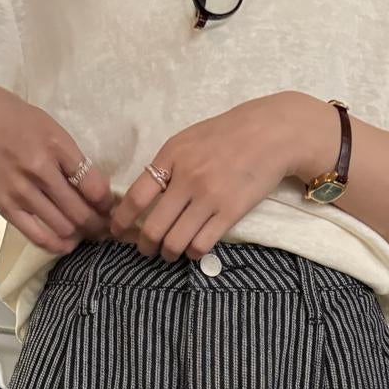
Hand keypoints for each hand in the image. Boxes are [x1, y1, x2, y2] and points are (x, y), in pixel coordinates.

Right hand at [0, 81, 114, 255]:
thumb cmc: (16, 121)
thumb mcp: (50, 128)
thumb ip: (73, 158)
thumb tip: (97, 192)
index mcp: (55, 145)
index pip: (93, 186)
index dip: (106, 203)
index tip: (108, 207)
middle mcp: (39, 169)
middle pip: (80, 212)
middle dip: (97, 224)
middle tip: (103, 228)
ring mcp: (21, 191)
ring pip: (63, 227)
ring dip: (80, 235)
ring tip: (86, 234)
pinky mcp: (7, 207)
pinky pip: (38, 237)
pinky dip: (57, 245)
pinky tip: (67, 244)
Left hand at [109, 92, 340, 260]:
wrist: (272, 133)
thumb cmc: (228, 135)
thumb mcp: (189, 139)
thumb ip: (167, 165)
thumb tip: (144, 196)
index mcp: (172, 156)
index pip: (136, 195)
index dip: (122, 220)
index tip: (116, 232)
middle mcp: (188, 178)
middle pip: (152, 228)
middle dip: (144, 246)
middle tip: (145, 250)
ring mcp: (209, 198)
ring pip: (175, 243)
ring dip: (167, 254)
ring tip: (169, 253)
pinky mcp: (230, 213)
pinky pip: (201, 246)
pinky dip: (191, 253)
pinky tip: (192, 248)